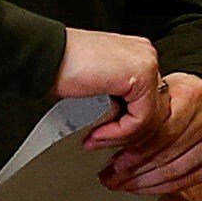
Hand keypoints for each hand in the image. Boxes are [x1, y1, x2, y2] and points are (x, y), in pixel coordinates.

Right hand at [57, 28, 163, 146]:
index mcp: (138, 56)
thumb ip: (120, 100)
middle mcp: (147, 56)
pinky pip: (141, 118)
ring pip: (151, 118)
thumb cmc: (63, 69)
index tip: (103, 139)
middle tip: (100, 144)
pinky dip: (120, 133)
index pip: (150, 102)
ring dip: (121, 137)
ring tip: (95, 139)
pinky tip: (98, 133)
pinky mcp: (142, 74)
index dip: (129, 128)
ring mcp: (147, 62)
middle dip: (127, 136)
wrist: (46, 56)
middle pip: (155, 111)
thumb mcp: (100, 87)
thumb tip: (131, 129)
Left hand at [100, 72, 201, 196]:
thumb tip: (96, 142)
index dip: (131, 152)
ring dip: (144, 183)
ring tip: (122, 184)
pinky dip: (162, 187)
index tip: (108, 162)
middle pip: (166, 154)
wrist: (199, 97)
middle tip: (109, 178)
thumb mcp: (151, 94)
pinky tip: (143, 187)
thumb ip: (134, 114)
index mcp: (191, 94)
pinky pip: (187, 181)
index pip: (158, 132)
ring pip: (175, 171)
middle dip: (133, 171)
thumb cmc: (170, 96)